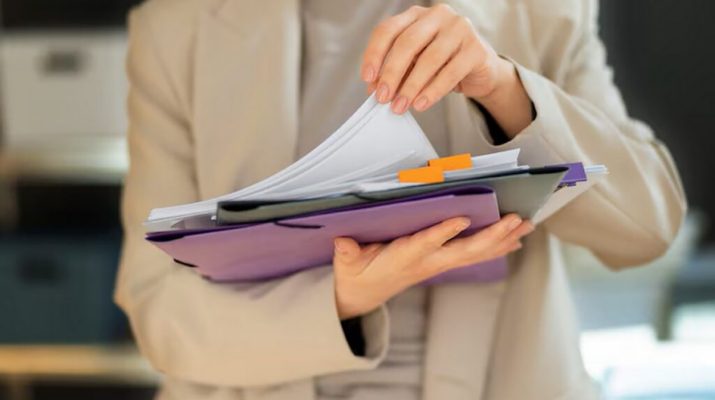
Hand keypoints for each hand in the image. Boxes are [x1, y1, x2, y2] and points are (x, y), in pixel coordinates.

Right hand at [333, 214, 533, 318]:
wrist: (364, 295)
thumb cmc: (356, 273)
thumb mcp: (346, 264)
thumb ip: (346, 253)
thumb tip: (342, 241)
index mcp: (403, 258)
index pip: (425, 244)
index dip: (443, 233)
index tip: (462, 218)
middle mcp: (427, 262)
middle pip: (463, 251)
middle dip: (491, 236)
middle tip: (515, 220)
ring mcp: (437, 264)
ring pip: (475, 253)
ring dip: (502, 240)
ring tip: (526, 225)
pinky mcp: (442, 263)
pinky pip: (474, 256)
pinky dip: (496, 246)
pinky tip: (515, 239)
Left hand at [361, 4, 532, 135]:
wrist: (481, 71)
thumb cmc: (444, 64)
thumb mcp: (415, 65)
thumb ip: (396, 72)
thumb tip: (375, 88)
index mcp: (417, 15)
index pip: (388, 29)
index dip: (374, 54)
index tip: (367, 78)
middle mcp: (438, 15)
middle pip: (407, 42)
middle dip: (392, 73)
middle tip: (383, 97)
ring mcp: (460, 29)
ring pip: (429, 58)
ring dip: (411, 86)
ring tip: (401, 105)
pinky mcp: (476, 48)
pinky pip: (450, 72)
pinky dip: (433, 91)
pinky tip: (421, 103)